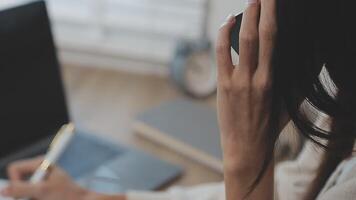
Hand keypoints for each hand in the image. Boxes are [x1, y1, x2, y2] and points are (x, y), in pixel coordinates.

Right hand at [1, 157, 86, 199]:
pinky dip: (34, 198)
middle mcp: (37, 170)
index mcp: (39, 162)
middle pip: (16, 181)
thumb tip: (3, 190)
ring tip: (44, 198)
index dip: (15, 181)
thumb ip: (23, 189)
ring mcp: (38, 181)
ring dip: (30, 197)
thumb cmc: (66, 194)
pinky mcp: (39, 190)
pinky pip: (27, 196)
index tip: (28, 191)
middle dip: (23, 192)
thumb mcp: (43, 191)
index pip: (14, 168)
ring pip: (21, 192)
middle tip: (37, 196)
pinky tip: (45, 199)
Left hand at [216, 0, 287, 198]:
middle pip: (260, 35)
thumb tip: (307, 61)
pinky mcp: (223, 86)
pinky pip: (221, 54)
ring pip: (241, 42)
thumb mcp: (287, 104)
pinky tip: (228, 23)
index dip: (275, 18)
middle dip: (262, 10)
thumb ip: (296, 82)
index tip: (275, 3)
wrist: (247, 148)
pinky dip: (224, 36)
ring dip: (243, 19)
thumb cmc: (269, 126)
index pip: (276, 41)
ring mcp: (238, 82)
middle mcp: (257, 78)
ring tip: (248, 4)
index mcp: (274, 81)